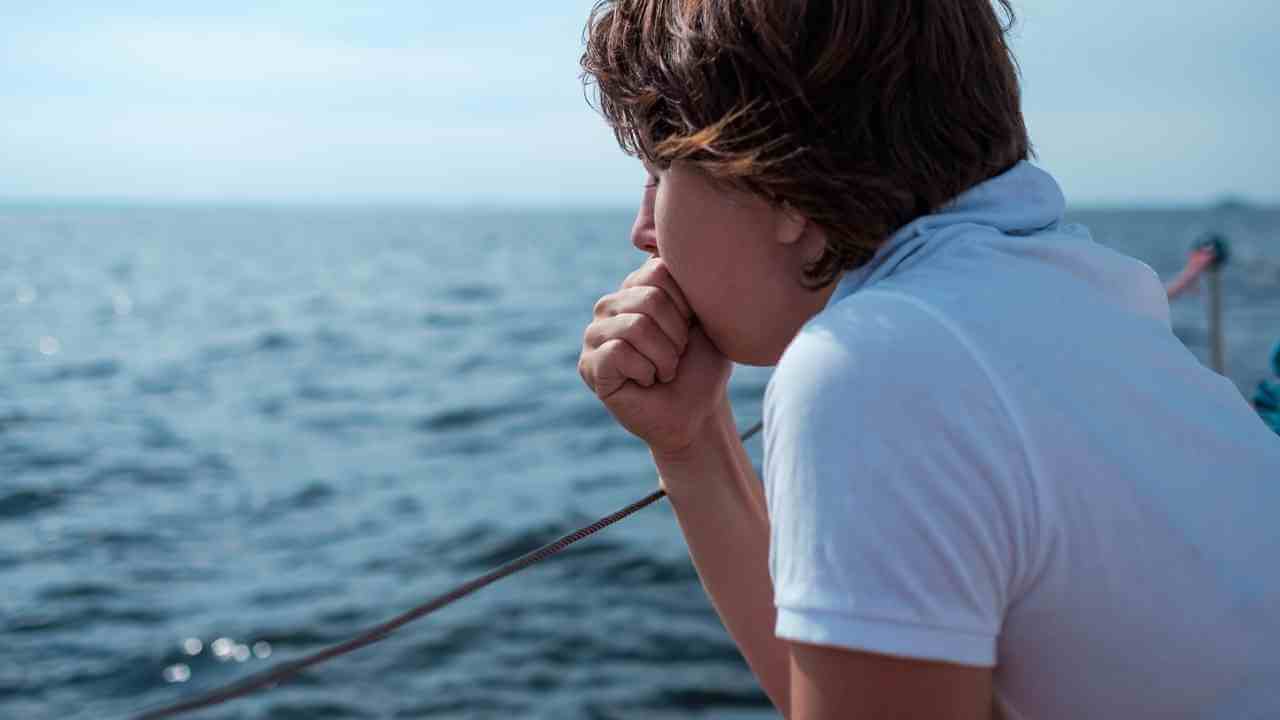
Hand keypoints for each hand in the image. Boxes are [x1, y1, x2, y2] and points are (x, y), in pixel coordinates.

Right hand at [579, 257, 732, 454]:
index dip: (686, 305)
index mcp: (636, 286)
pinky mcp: (589, 365)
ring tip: (663, 370)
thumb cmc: (703, 364)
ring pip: (637, 326)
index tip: (690, 330)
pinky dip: (646, 372)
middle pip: (649, 298)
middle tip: (677, 357)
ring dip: (665, 357)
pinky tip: (645, 382)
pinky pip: (618, 352)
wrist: (698, 412)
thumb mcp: (706, 314)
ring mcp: (594, 334)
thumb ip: (690, 279)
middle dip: (677, 335)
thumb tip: (669, 247)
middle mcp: (610, 305)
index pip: (659, 270)